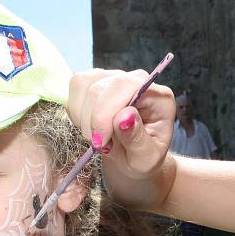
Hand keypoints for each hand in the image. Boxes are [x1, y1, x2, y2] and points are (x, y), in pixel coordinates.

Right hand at [67, 69, 175, 208]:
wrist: (132, 157)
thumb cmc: (142, 158)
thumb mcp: (145, 159)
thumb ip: (137, 139)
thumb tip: (125, 116)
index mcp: (158, 98)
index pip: (125, 88)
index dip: (105, 114)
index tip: (101, 142)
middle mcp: (138, 80)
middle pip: (100, 87)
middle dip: (92, 120)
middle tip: (99, 144)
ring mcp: (116, 76)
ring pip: (83, 83)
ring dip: (82, 116)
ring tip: (96, 136)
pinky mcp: (97, 80)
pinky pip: (76, 85)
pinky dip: (75, 110)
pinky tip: (88, 125)